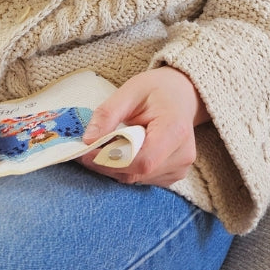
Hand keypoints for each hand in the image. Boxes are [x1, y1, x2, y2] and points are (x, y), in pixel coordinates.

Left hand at [80, 67, 207, 187]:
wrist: (181, 95)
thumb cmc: (156, 91)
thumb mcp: (130, 91)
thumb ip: (108, 114)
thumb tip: (88, 140)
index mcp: (175, 130)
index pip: (143, 160)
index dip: (111, 161)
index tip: (86, 152)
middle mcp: (183, 154)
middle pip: (137, 172)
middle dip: (107, 163)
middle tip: (88, 148)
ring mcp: (180, 168)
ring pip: (136, 178)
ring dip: (114, 166)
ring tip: (107, 144)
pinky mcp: (174, 175)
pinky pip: (142, 179)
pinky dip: (125, 168)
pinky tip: (123, 150)